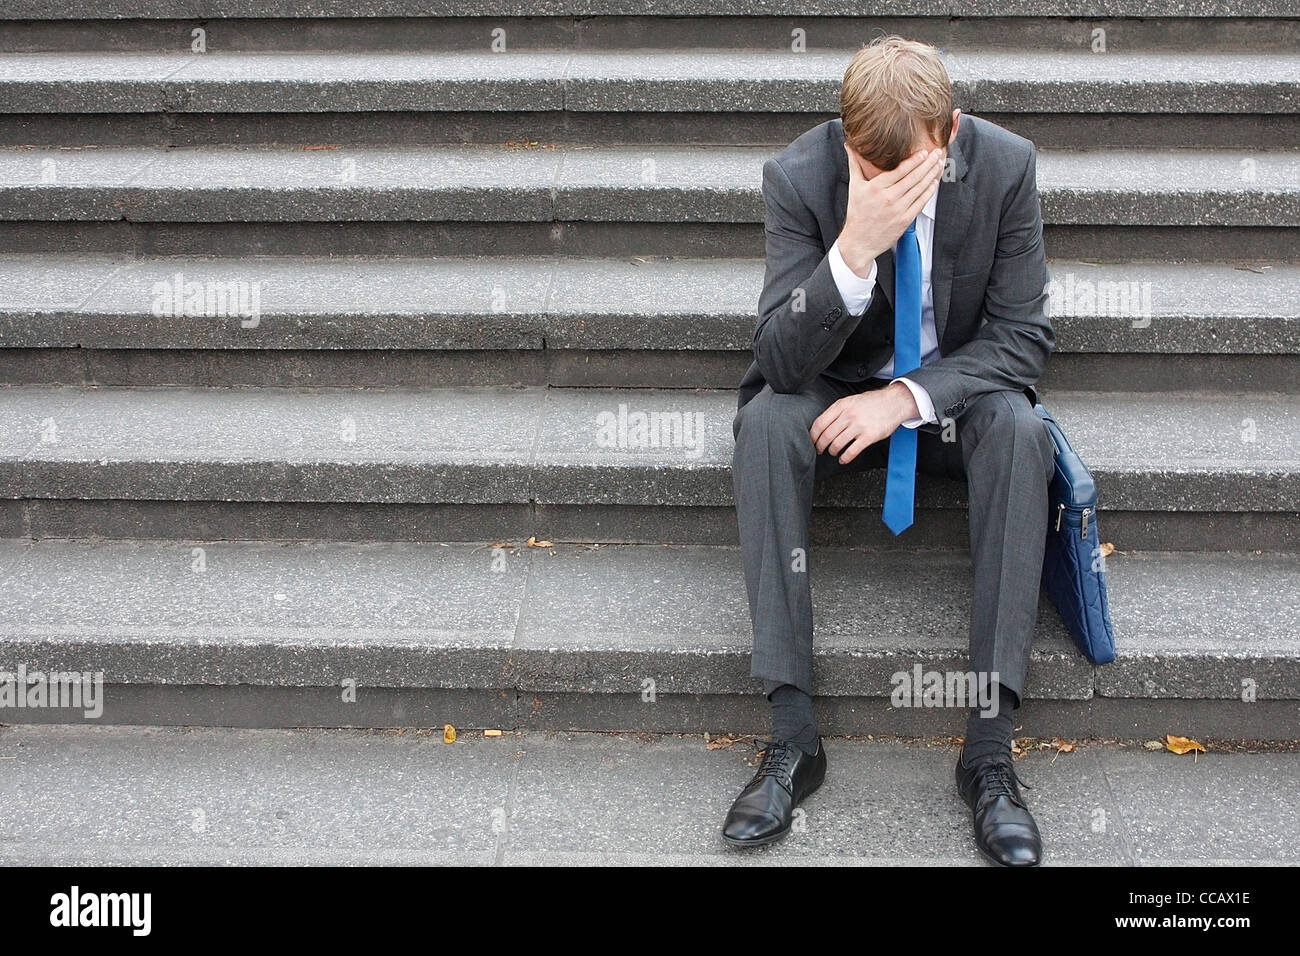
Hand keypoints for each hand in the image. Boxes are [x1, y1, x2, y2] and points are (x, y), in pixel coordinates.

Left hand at [810, 382, 919, 464]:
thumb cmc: (872, 402)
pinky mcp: (869, 436)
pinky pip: (852, 451)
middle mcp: (848, 415)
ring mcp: (859, 426)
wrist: (894, 402)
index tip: (812, 441)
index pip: (820, 423)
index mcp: (841, 406)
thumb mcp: (851, 400)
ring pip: (837, 444)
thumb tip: (822, 425)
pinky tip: (843, 459)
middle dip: (820, 446)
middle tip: (820, 450)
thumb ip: (837, 411)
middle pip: (827, 435)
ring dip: (832, 451)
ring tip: (833, 452)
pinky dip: (845, 458)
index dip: (813, 435)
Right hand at [837, 145, 943, 276]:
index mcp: (876, 188)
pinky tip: (934, 183)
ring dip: (932, 175)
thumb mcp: (854, 187)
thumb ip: (854, 164)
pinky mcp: (905, 220)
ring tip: (940, 164)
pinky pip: (920, 203)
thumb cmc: (857, 213)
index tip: (925, 152)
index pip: (900, 170)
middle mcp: (888, 198)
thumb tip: (849, 146)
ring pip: (919, 188)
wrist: (859, 242)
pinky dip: (929, 192)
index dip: (915, 160)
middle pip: (913, 177)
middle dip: (928, 164)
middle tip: (938, 153)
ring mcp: (898, 210)